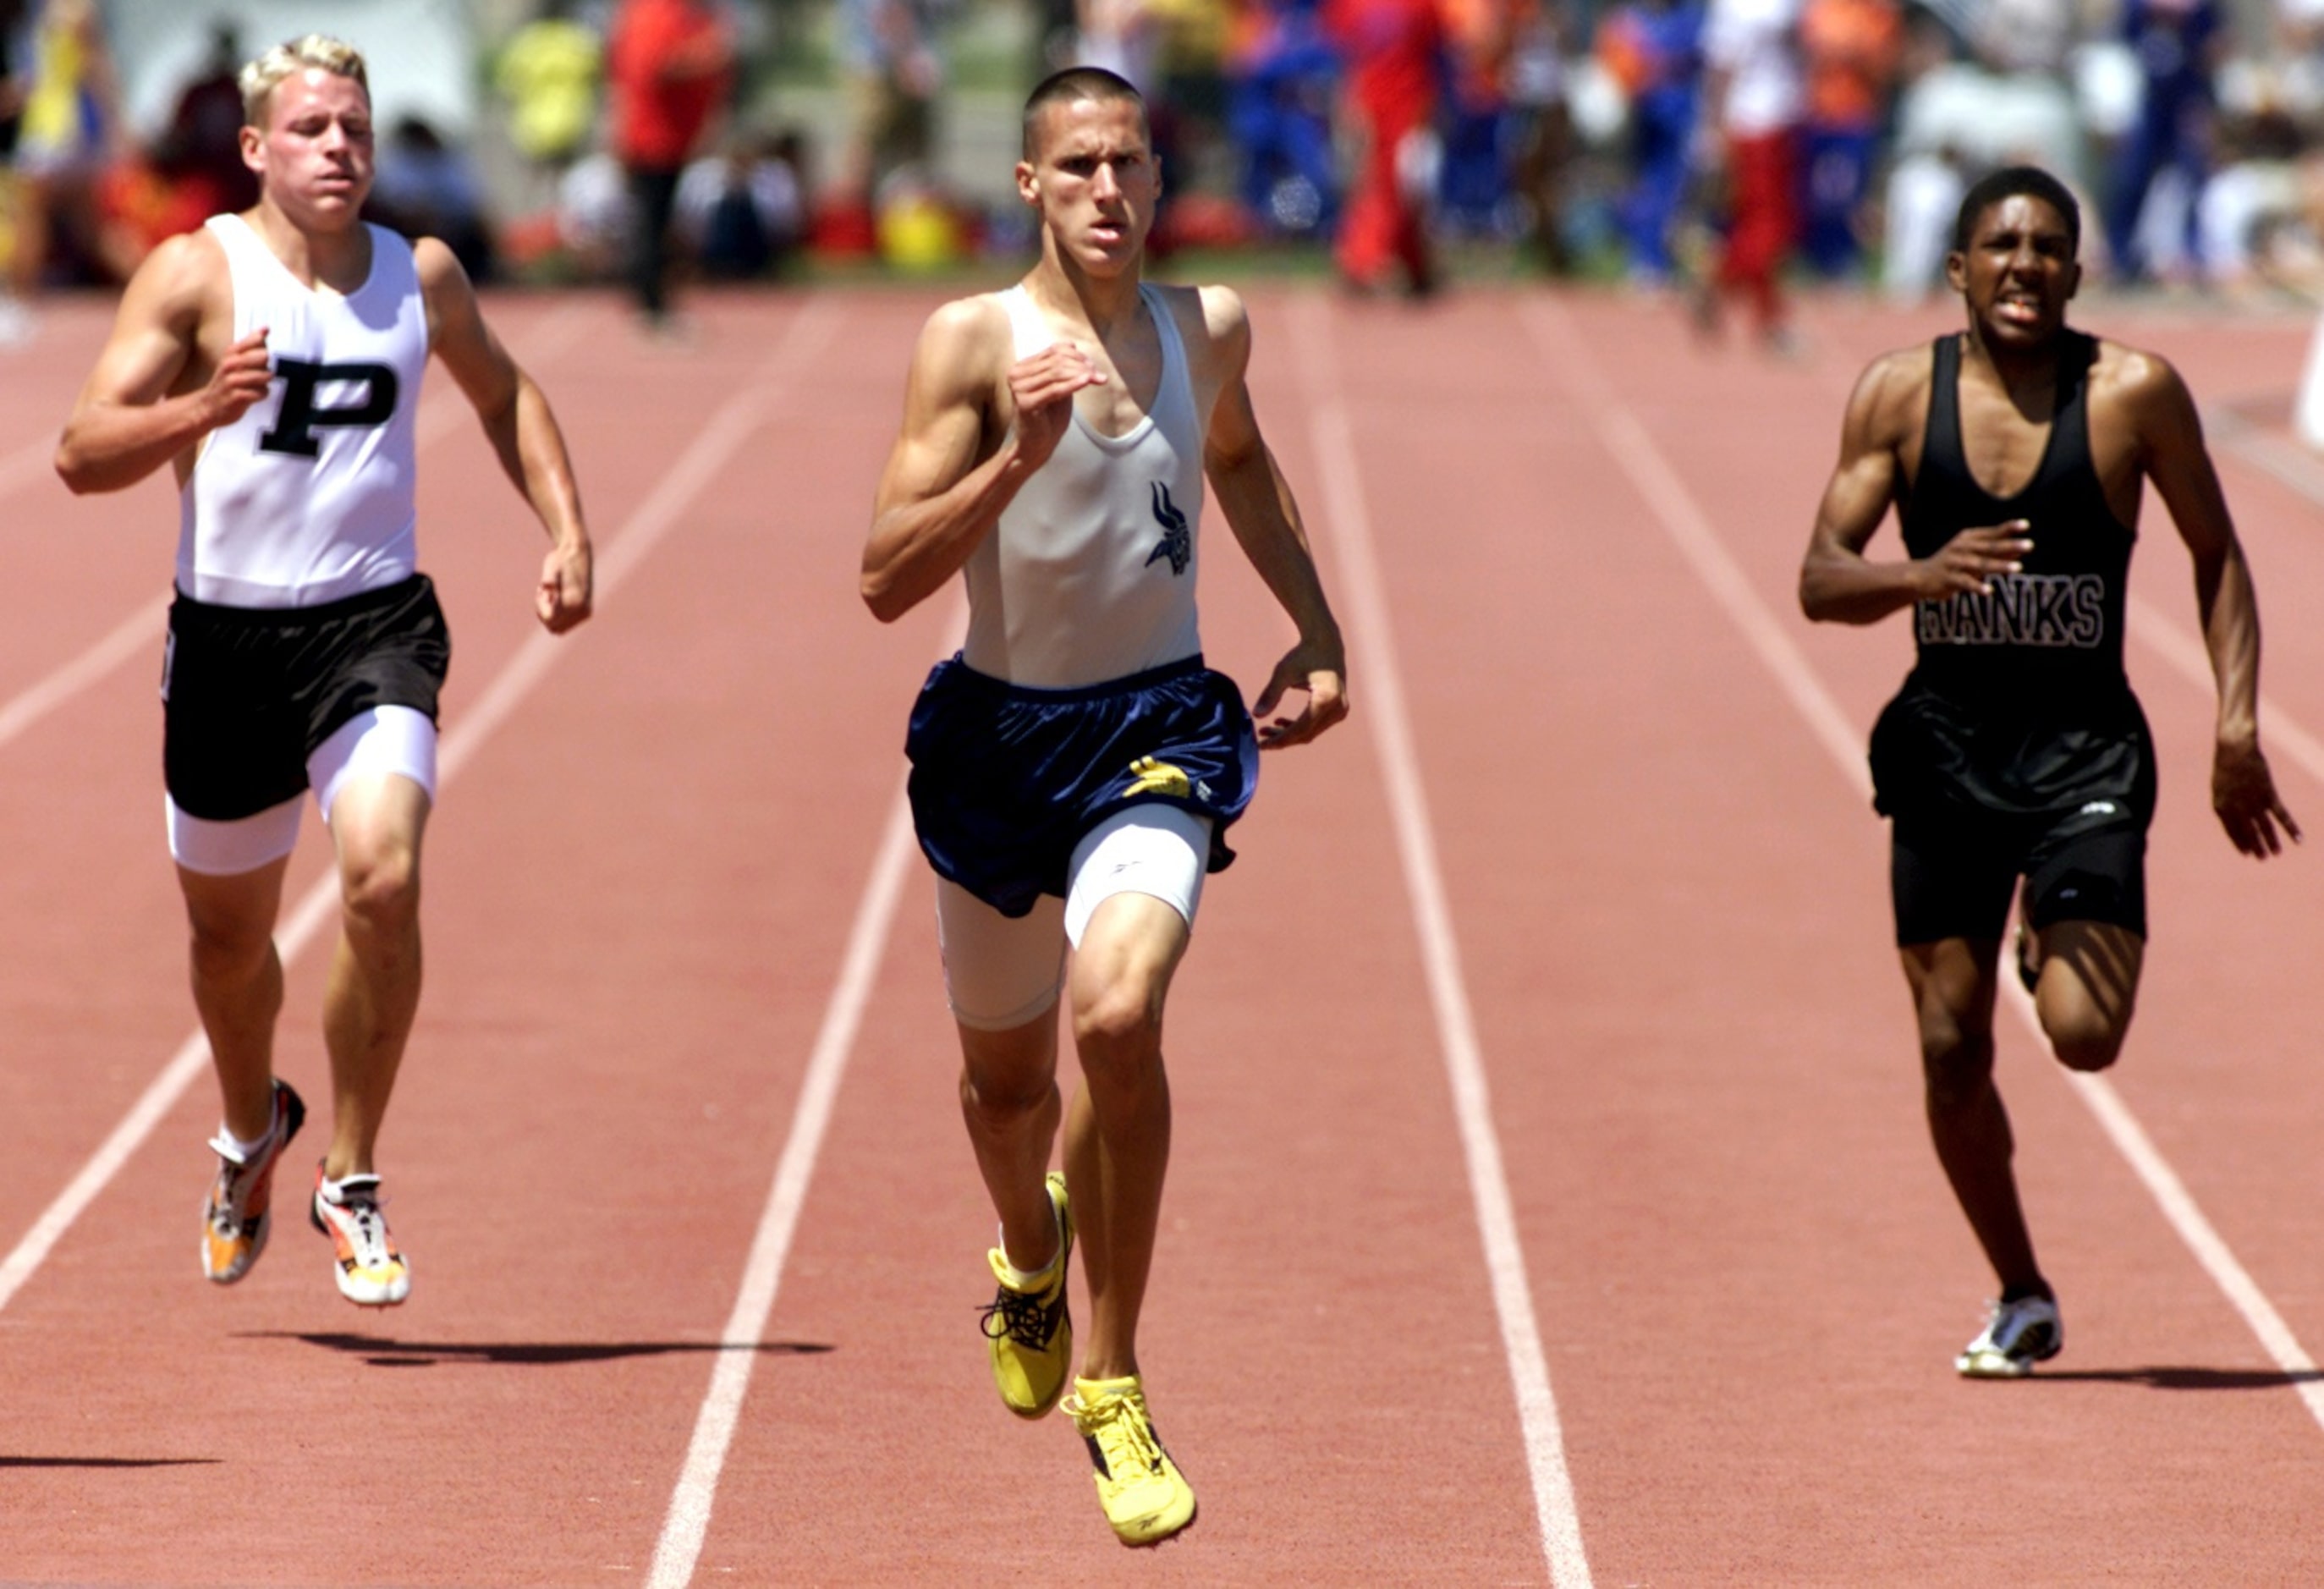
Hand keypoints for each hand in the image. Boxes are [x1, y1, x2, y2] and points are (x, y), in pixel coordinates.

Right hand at [201, 329, 274, 430]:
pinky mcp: (237, 396)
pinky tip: (253, 396)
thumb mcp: (235, 359)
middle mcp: (230, 363)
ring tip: (255, 386)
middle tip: (258, 374)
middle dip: (267, 367)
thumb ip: (251, 344)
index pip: (256, 340)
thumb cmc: (227, 381)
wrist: (208, 406)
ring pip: (265, 375)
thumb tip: (266, 328)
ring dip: (265, 383)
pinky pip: (261, 392)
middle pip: (263, 356)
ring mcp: (232, 380)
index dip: (264, 346)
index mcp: (231, 352)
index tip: (259, 355)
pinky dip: (261, 395)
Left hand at [536, 537, 592, 632]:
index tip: (541, 589)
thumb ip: (549, 579)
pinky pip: (564, 625)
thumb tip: (547, 587)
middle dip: (544, 611)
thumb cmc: (561, 559)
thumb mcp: (551, 567)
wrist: (578, 553)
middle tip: (544, 591)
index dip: (540, 606)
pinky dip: (557, 615)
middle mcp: (582, 610)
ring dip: (549, 615)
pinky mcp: (585, 613)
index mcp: (574, 602)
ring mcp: (585, 613)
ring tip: (550, 594)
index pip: (549, 619)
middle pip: (552, 626)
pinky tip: (557, 598)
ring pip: (558, 628)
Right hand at [1006, 343, 1103, 473]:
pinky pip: (1055, 389)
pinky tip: (1087, 382)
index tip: (1092, 366)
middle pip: (1056, 360)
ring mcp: (1019, 389)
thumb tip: (1072, 345)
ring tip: (1097, 379)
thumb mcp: (1058, 387)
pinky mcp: (1025, 403)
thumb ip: (1063, 368)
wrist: (1036, 445)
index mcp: (1022, 367)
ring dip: (1081, 374)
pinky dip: (1073, 384)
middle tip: (1098, 374)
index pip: (1053, 351)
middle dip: (1081, 365)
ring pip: (1057, 372)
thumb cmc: (1048, 418)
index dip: (1076, 355)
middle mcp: (1017, 374)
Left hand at [1252, 639, 1346, 749]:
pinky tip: (1279, 722)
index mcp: (1326, 698)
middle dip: (1282, 740)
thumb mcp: (1283, 672)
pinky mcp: (1339, 711)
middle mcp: (1337, 707)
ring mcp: (1341, 711)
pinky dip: (1298, 727)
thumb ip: (1270, 694)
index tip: (1260, 745)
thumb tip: (1256, 716)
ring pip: (1311, 732)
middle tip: (1259, 739)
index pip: (1300, 729)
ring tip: (1265, 730)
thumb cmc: (1303, 654)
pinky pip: (1316, 726)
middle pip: (1306, 734)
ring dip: (1289, 735)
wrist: (1326, 642)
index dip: (1279, 740)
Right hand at [1916, 520, 2031, 597]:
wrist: (1920, 577)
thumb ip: (1996, 553)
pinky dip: (1977, 586)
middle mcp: (1961, 548)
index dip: (2008, 528)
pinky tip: (1989, 591)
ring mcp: (1954, 563)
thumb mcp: (1973, 555)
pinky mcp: (1947, 579)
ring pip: (1980, 564)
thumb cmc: (1952, 564)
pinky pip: (1965, 583)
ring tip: (2018, 568)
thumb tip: (2021, 550)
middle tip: (2029, 545)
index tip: (2026, 525)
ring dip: (2000, 565)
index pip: (1992, 533)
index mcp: (1968, 538)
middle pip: (1989, 547)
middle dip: (2010, 545)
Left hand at [2213, 738, 2299, 857]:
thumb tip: (2236, 815)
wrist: (2235, 750)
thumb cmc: (2226, 766)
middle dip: (2256, 847)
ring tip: (2276, 854)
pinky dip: (2291, 828)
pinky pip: (2282, 816)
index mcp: (2221, 807)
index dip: (2240, 843)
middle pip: (2249, 833)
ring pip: (2265, 828)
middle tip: (2263, 858)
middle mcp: (2237, 809)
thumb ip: (2227, 802)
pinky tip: (2298, 840)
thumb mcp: (2220, 787)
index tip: (2246, 854)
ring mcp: (2253, 803)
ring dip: (2272, 842)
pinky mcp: (2269, 796)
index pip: (2232, 832)